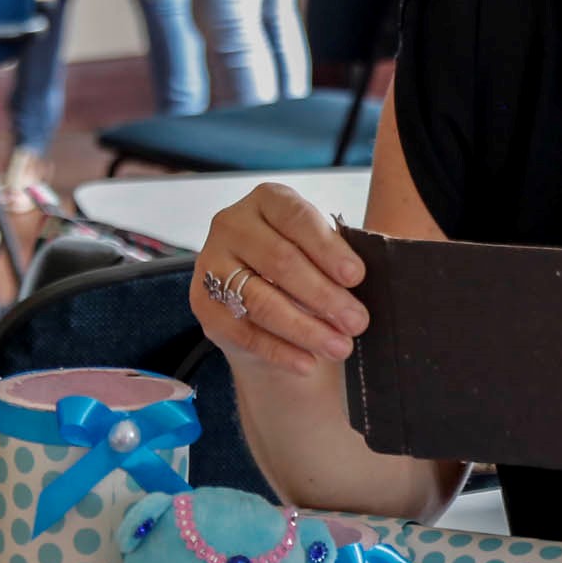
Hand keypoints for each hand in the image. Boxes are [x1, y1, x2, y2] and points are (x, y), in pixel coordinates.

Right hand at [191, 184, 370, 377]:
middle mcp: (232, 224)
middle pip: (280, 261)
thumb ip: (336, 261)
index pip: (297, 219)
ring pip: (261, 300)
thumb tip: (358, 284)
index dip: (328, 248)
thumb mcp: (321, 253)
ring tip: (339, 346)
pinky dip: (279, 351)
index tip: (356, 276)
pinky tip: (307, 362)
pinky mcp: (204, 305)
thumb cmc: (304, 267)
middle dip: (323, 295)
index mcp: (267, 200)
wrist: (264, 303)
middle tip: (357, 321)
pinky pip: (243, 332)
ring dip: (305, 328)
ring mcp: (211, 264)